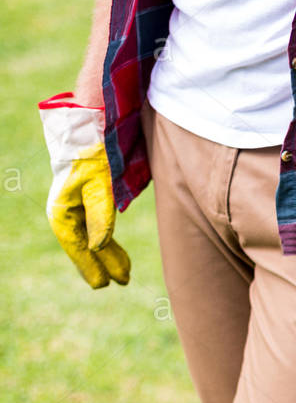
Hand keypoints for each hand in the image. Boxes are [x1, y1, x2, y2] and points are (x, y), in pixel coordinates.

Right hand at [39, 93, 129, 288]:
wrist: (94, 117)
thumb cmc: (96, 148)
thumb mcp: (100, 183)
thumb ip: (100, 214)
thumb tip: (98, 245)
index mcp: (63, 208)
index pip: (76, 245)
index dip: (91, 266)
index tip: (105, 284)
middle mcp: (66, 207)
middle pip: (84, 244)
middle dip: (103, 263)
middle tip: (122, 281)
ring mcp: (75, 201)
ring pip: (90, 235)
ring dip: (106, 253)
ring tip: (124, 271)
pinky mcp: (86, 194)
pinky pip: (94, 223)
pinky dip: (105, 237)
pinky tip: (113, 248)